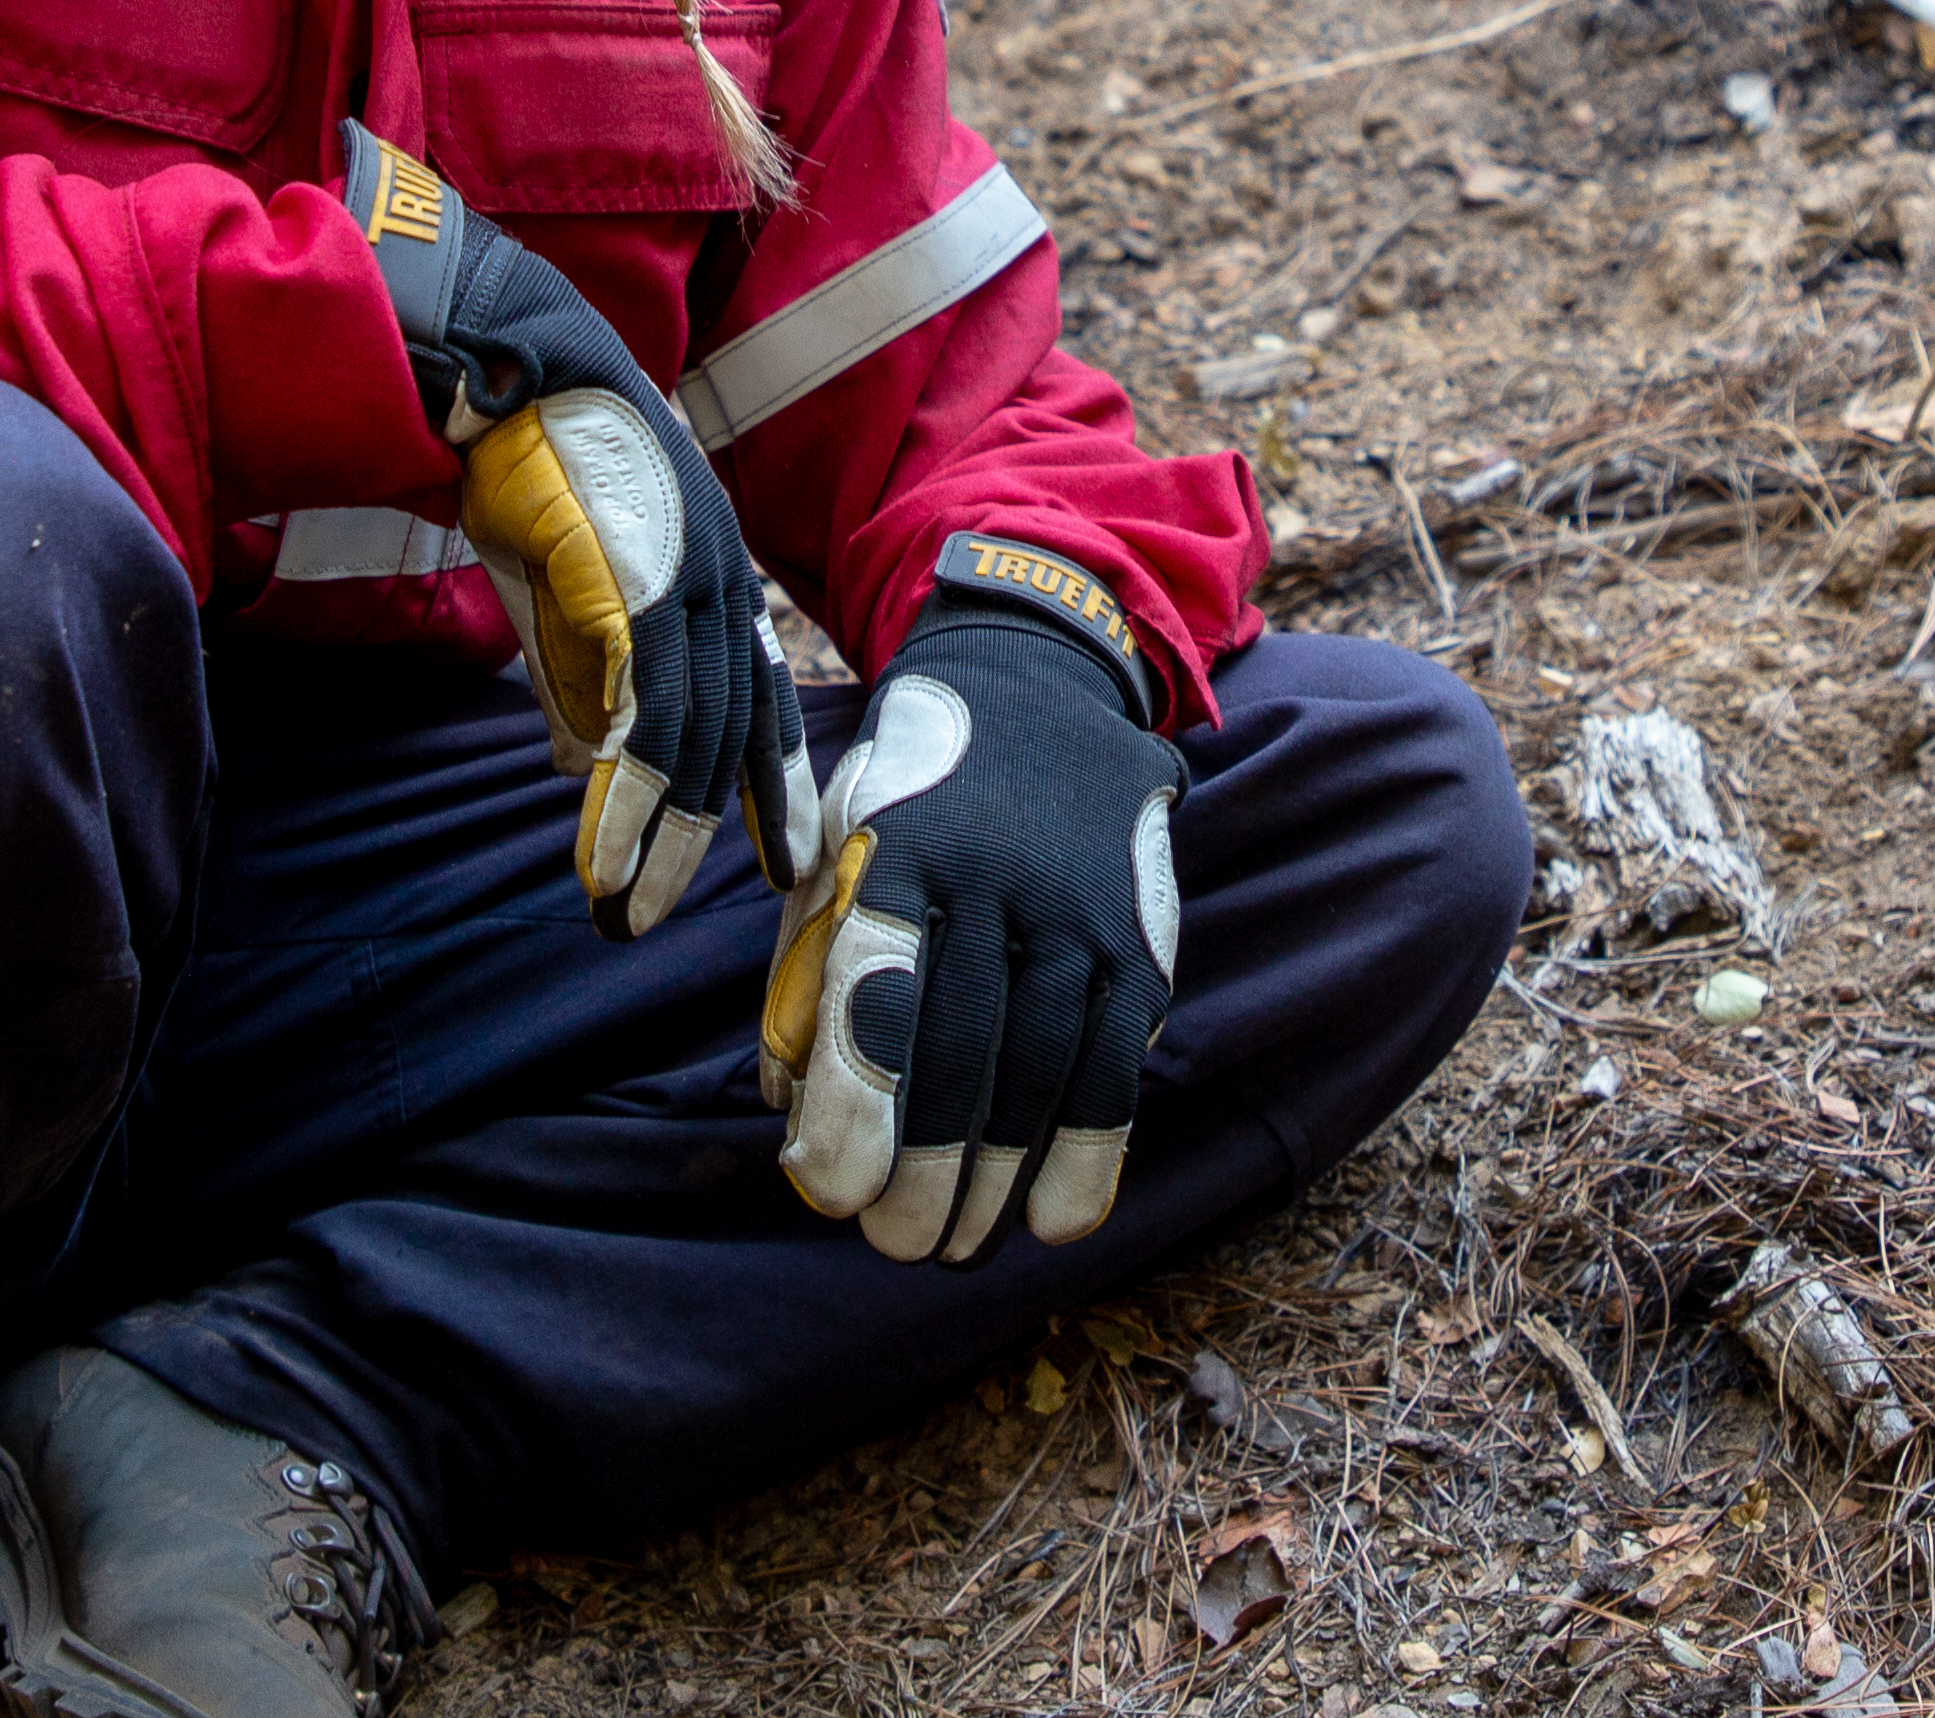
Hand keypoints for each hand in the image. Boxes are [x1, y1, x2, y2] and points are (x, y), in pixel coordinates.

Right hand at [359, 132, 812, 935]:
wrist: (497, 368)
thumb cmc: (528, 466)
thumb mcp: (565, 581)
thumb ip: (581, 668)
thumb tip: (589, 760)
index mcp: (713, 572)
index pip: (757, 693)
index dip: (769, 777)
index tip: (783, 854)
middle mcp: (718, 579)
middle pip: (736, 728)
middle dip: (720, 828)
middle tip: (696, 908)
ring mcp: (683, 581)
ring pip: (691, 736)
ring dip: (660, 835)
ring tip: (628, 908)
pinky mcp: (632, 587)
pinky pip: (642, 717)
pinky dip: (623, 798)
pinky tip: (605, 855)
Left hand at [762, 538, 1186, 1261]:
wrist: (1038, 690)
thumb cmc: (911, 798)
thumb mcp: (836, 850)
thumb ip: (808, 979)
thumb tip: (793, 1121)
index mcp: (902, 849)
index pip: (877, 997)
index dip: (855, 1109)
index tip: (831, 1192)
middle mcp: (1000, 877)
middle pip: (963, 1053)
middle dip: (925, 1171)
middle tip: (897, 1244)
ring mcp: (1081, 909)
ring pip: (1043, 1073)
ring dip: (997, 1180)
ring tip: (956, 1243)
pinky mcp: (1140, 940)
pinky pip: (1118, 1067)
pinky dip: (1088, 1155)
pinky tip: (1052, 1219)